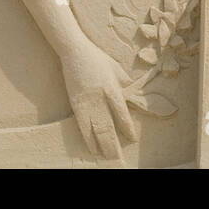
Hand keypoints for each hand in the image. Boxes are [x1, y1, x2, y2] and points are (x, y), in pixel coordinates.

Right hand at [61, 38, 137, 159]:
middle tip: (118, 156)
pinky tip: (91, 147)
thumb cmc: (98, 59)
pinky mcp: (75, 103)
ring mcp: (86, 101)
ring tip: (107, 156)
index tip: (132, 139)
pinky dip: (87, 138)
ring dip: (101, 144)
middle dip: (114, 142)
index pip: (121, 113)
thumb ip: (125, 83)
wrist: (75, 52)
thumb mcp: (117, 68)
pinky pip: (81, 124)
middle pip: (108, 125)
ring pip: (95, 128)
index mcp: (112, 88)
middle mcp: (100, 97)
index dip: (127, 128)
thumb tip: (133, 97)